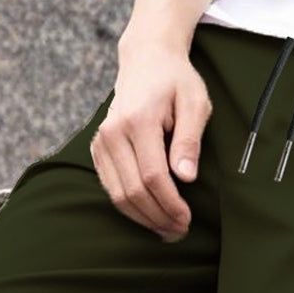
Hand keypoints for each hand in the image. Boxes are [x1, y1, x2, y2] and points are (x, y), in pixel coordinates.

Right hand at [90, 34, 212, 241]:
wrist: (146, 60)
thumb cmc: (176, 82)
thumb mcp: (195, 103)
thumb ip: (190, 140)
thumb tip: (186, 177)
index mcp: (138, 121)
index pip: (152, 176)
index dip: (170, 204)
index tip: (187, 219)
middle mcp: (113, 132)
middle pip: (133, 190)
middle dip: (158, 217)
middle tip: (180, 232)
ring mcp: (101, 141)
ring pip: (118, 195)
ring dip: (144, 218)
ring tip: (168, 230)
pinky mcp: (98, 149)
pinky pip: (110, 188)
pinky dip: (130, 208)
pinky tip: (150, 216)